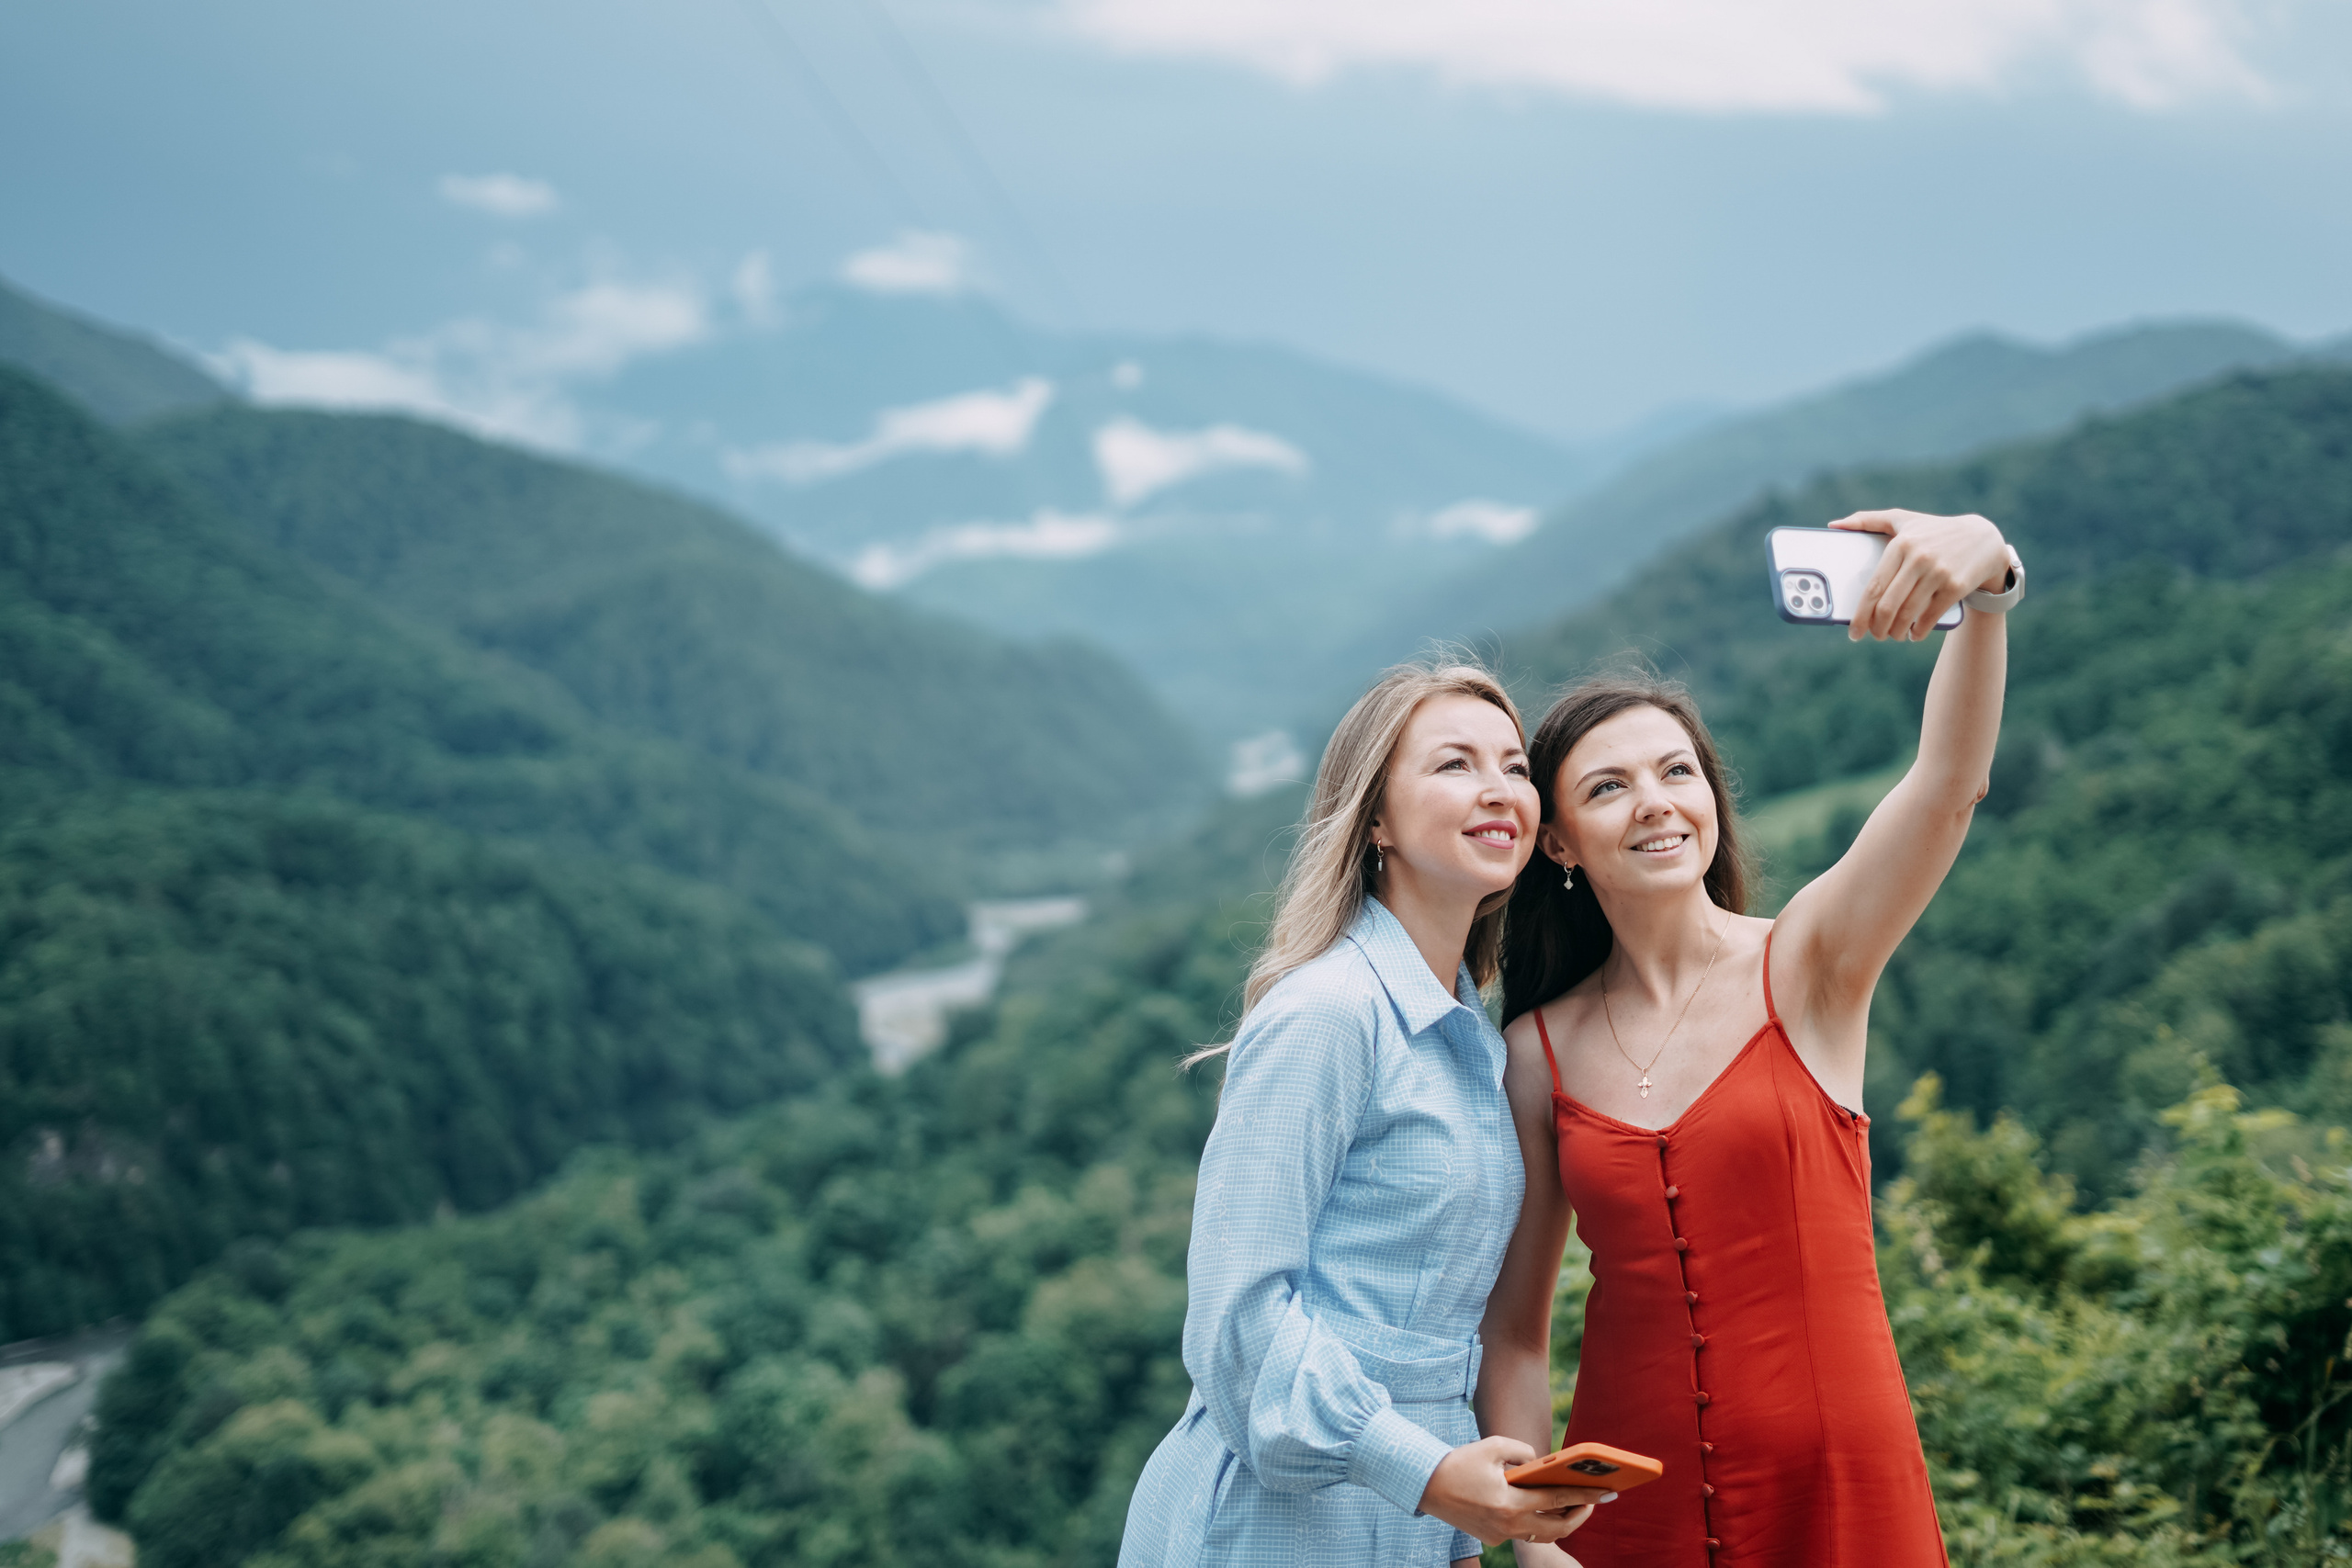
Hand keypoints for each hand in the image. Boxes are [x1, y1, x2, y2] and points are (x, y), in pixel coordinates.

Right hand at [1418, 1436, 1612, 1546]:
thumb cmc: (1459, 1462)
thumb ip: (1523, 1452)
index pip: (1557, 1500)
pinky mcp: (1491, 1538)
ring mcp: (1499, 1535)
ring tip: (1574, 1505)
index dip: (1585, 1495)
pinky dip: (1537, 1523)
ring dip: (1561, 1523)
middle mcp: (1507, 1524)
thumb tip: (1541, 1462)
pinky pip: (1522, 1533)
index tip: (1607, 1491)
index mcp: (1510, 1502)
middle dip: (1581, 1514)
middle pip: (1557, 1528)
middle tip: (1596, 1500)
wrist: (1425, 1485)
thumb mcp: (1493, 1446)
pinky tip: (1544, 1509)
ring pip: (1541, 1535)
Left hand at [1828, 510, 2010, 641]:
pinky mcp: (1956, 586)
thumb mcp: (1903, 519)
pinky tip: (1914, 634)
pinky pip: (1930, 617)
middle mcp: (1919, 558)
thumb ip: (1867, 520)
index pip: (1874, 587)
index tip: (1853, 631)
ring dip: (1897, 632)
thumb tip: (1834, 525)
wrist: (1983, 537)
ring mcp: (1939, 573)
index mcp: (1901, 544)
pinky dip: (1919, 631)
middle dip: (1877, 628)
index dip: (1861, 614)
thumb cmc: (1933, 531)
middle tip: (1874, 636)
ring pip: (1908, 614)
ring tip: (1893, 635)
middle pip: (1888, 605)